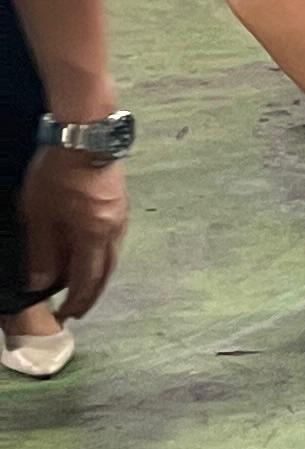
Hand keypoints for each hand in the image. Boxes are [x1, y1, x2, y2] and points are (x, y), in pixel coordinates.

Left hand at [20, 148, 126, 317]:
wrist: (85, 132)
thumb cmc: (59, 171)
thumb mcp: (39, 214)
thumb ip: (41, 251)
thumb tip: (41, 283)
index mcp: (94, 235)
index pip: (87, 281)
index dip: (75, 302)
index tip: (64, 316)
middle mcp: (114, 229)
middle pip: (106, 272)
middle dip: (91, 294)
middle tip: (77, 309)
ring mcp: (121, 214)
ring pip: (112, 256)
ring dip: (98, 275)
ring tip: (82, 284)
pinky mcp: (120, 201)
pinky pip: (114, 239)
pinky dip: (102, 254)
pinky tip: (90, 251)